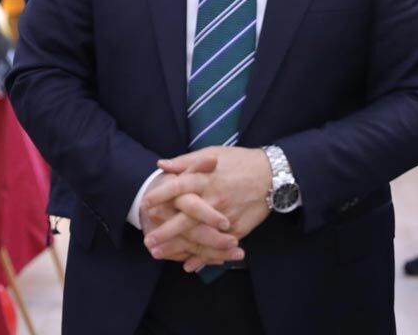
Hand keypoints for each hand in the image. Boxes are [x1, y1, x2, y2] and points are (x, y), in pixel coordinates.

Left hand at [143, 147, 272, 271]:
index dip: (160, 195)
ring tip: (160, 253)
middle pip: (186, 218)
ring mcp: (226, 216)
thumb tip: (161, 164)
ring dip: (179, 247)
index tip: (145, 204)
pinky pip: (218, 246)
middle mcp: (214, 198)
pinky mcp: (237, 229)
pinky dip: (204, 257)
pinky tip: (189, 264)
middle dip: (166, 231)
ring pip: (199, 235)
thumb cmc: (239, 161)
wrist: (272, 175)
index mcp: (206, 178)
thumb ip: (185, 161)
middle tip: (148, 240)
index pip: (178, 187)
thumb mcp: (212, 152)